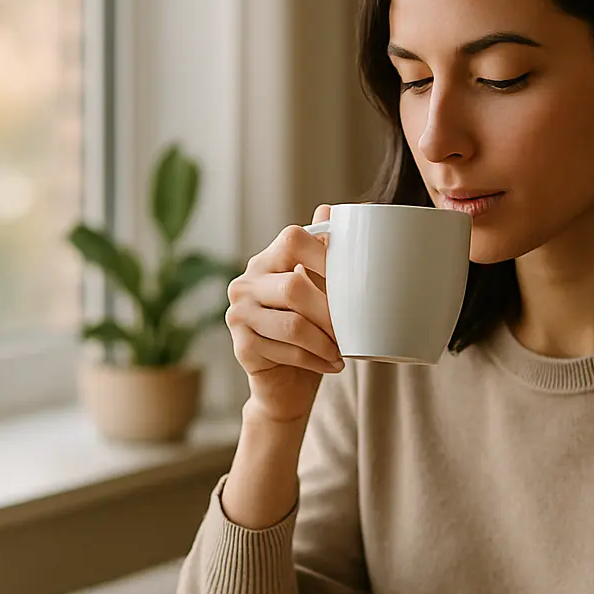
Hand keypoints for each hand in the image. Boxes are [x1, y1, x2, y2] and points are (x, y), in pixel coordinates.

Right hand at [224, 207, 341, 423]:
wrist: (288, 384)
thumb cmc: (310, 332)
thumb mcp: (322, 292)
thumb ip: (326, 256)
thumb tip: (341, 209)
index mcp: (267, 261)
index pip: (293, 238)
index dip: (327, 255)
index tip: (354, 280)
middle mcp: (246, 283)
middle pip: (294, 287)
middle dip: (330, 312)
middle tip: (352, 329)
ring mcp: (239, 315)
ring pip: (293, 324)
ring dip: (326, 341)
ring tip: (343, 350)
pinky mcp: (242, 347)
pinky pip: (287, 351)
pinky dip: (317, 360)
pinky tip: (332, 364)